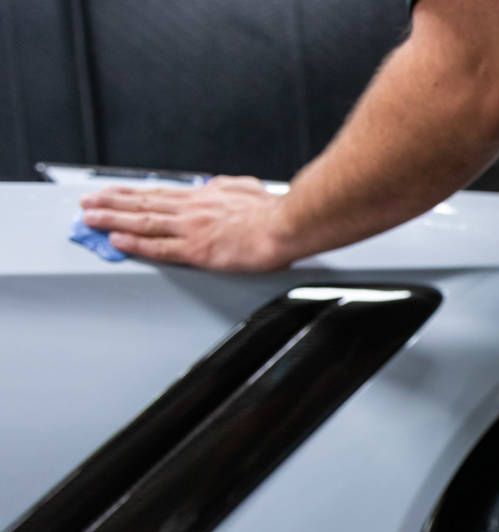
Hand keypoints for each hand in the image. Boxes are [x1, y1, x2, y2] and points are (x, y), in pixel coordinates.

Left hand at [80, 176, 295, 271]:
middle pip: (142, 205)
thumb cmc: (272, 211)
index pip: (159, 194)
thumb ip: (226, 187)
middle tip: (88, 203)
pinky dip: (135, 244)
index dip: (132, 194)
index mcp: (203, 197)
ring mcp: (191, 229)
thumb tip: (215, 185)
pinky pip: (158, 247)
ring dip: (113, 220)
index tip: (114, 193)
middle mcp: (191, 210)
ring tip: (91, 219)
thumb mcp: (246, 187)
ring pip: (143, 222)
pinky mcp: (196, 250)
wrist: (283, 225)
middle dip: (111, 203)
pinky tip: (117, 241)